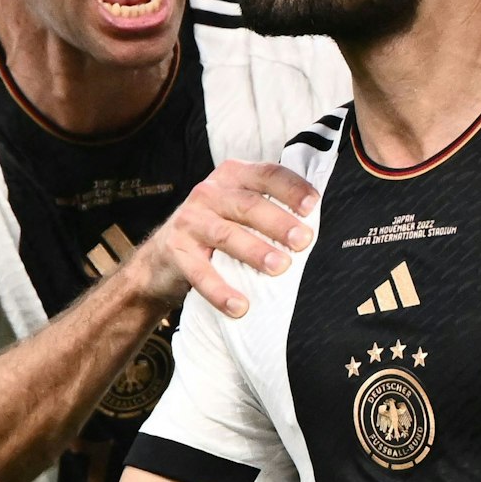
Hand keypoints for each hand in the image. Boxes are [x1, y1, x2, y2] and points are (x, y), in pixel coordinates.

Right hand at [129, 159, 317, 318]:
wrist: (162, 256)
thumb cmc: (216, 228)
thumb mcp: (238, 207)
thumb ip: (270, 205)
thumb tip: (319, 221)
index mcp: (232, 176)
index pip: (266, 174)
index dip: (290, 188)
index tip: (313, 205)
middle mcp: (209, 193)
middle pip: (248, 204)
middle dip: (277, 222)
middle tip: (303, 241)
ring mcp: (190, 221)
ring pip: (226, 235)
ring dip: (255, 251)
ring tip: (279, 268)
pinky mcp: (177, 251)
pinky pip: (201, 273)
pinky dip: (221, 291)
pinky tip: (240, 306)